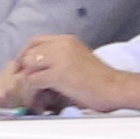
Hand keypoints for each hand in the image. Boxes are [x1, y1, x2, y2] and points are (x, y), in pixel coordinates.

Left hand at [0, 32, 136, 113]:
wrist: (116, 88)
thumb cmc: (100, 79)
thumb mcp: (77, 59)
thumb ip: (58, 58)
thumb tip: (37, 66)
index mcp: (67, 40)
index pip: (36, 41)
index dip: (27, 54)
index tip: (25, 68)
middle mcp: (62, 44)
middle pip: (29, 51)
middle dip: (23, 67)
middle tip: (24, 81)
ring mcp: (60, 58)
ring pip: (28, 65)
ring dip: (28, 79)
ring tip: (34, 91)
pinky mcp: (59, 74)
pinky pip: (33, 80)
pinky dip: (33, 90)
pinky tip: (40, 97)